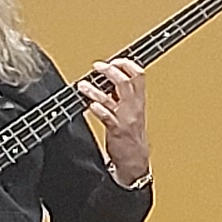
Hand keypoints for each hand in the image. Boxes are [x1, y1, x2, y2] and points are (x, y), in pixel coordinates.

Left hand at [77, 59, 151, 184]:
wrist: (135, 161)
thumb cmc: (132, 136)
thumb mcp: (133, 112)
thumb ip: (123, 96)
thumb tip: (110, 79)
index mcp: (139, 101)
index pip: (139, 76)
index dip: (127, 64)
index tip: (115, 60)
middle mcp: (134, 108)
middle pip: (126, 82)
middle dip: (111, 70)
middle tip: (98, 67)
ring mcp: (125, 119)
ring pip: (112, 98)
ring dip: (95, 90)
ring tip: (83, 85)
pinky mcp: (117, 130)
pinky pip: (107, 117)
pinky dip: (99, 109)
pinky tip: (90, 105)